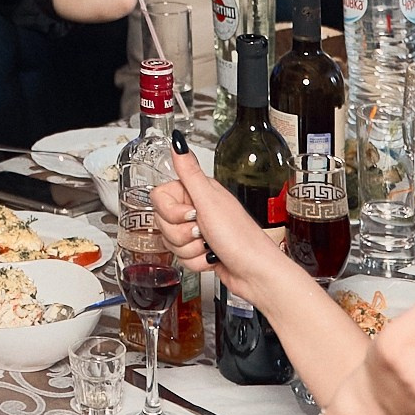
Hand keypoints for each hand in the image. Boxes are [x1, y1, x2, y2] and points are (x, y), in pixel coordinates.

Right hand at [149, 151, 295, 301]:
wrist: (254, 272)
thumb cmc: (239, 237)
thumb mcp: (210, 202)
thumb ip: (189, 172)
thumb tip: (178, 142)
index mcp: (198, 191)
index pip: (159, 197)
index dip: (170, 211)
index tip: (188, 214)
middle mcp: (197, 209)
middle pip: (163, 222)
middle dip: (181, 234)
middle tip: (202, 231)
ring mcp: (198, 231)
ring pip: (171, 242)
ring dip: (190, 249)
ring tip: (210, 245)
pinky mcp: (199, 250)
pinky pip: (181, 257)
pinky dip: (196, 262)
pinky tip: (211, 257)